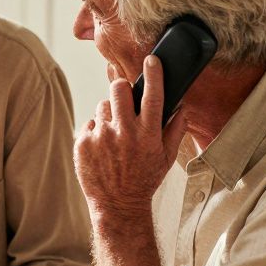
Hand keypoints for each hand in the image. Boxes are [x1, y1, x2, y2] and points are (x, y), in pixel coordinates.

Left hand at [74, 55, 186, 224]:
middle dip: (122, 88)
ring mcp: (101, 137)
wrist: (117, 205)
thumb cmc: (144, 180)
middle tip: (124, 98)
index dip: (153, 74)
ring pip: (103, 106)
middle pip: (119, 88)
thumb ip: (175, 130)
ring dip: (109, 114)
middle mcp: (124, 133)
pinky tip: (102, 147)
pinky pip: (89, 124)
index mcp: (148, 134)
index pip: (153, 95)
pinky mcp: (83, 143)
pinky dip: (96, 131)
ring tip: (114, 135)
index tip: (151, 59)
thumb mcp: (166, 158)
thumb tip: (182, 107)